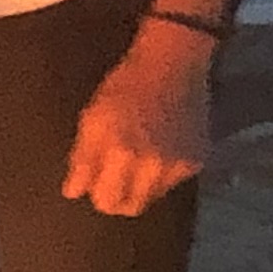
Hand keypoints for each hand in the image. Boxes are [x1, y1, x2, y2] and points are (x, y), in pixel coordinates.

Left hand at [61, 22, 215, 217]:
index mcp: (122, 154)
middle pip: (132, 207)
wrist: (172, 64)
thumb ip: (82, 159)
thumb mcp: (92, 118)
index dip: (98, 193)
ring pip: (153, 197)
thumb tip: (73, 192)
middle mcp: (153, 166)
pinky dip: (163, 173)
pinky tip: (160, 148)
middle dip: (118, 197)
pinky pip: (173, 182)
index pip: (107, 201)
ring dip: (141, 185)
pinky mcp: (198, 161)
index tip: (95, 182)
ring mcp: (180, 166)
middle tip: (113, 176)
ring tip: (138, 156)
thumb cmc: (124, 87)